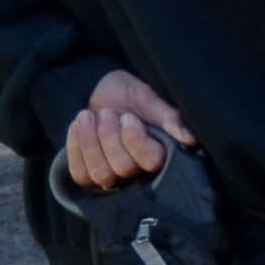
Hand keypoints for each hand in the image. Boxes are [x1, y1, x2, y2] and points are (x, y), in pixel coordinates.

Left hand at [65, 69, 194, 190]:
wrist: (97, 90)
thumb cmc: (128, 96)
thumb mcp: (148, 99)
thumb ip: (168, 118)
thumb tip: (189, 139)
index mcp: (157, 153)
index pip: (151, 162)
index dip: (136, 141)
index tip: (128, 117)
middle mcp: (137, 171)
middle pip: (123, 168)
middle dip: (109, 135)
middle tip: (108, 113)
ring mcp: (111, 175)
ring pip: (100, 174)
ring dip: (90, 142)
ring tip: (88, 116)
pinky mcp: (87, 174)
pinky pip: (80, 174)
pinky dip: (75, 148)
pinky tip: (78, 126)